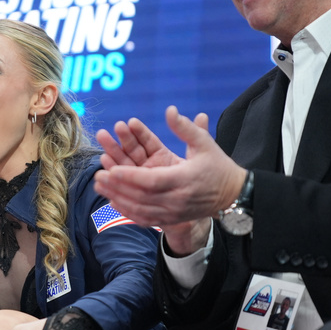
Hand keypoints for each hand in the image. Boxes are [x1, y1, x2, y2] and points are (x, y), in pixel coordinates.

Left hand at [94, 107, 243, 252]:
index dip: (131, 176)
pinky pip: (145, 219)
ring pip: (140, 209)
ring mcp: (174, 212)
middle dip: (117, 187)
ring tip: (99, 187)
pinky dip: (128, 212)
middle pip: (141, 196)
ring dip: (118, 198)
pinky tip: (113, 202)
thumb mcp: (205, 143)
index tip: (112, 169)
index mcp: (184, 180)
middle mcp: (177, 200)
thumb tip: (170, 110)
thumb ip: (186, 128)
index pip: (152, 181)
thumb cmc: (219, 166)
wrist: (234, 195)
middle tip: (97, 176)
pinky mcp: (172, 219)